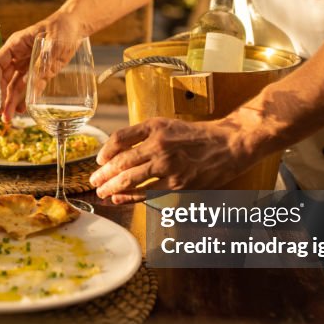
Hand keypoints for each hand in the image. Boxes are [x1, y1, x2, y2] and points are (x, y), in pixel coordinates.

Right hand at [0, 11, 86, 121]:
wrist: (75, 27)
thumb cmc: (62, 28)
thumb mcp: (53, 42)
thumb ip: (42, 60)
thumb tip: (29, 80)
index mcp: (15, 45)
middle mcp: (18, 56)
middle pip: (3, 78)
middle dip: (1, 96)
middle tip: (1, 113)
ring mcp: (27, 65)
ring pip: (14, 85)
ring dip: (11, 101)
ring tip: (9, 118)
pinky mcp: (39, 72)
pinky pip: (29, 87)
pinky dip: (25, 99)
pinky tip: (22, 110)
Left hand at [89, 116, 259, 203]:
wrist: (229, 144)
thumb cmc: (198, 135)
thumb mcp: (168, 125)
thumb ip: (144, 135)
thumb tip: (119, 150)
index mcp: (155, 127)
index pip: (120, 138)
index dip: (105, 151)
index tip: (99, 160)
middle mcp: (159, 144)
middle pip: (121, 161)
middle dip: (103, 174)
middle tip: (94, 181)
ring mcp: (168, 165)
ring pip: (131, 178)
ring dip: (112, 187)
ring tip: (102, 192)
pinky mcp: (178, 183)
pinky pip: (147, 192)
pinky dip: (130, 196)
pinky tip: (119, 198)